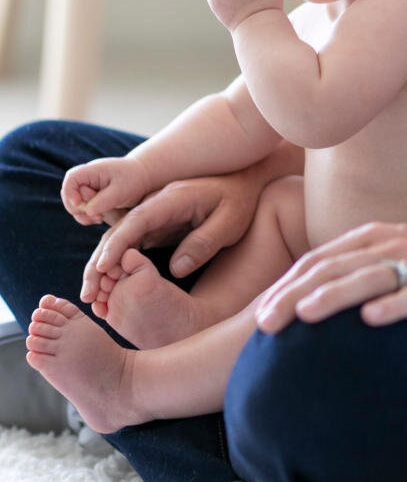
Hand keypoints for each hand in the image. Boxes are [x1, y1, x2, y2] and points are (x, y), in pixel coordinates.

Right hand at [61, 156, 152, 225]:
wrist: (144, 178)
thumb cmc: (134, 181)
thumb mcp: (121, 192)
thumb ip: (102, 201)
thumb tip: (87, 210)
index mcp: (92, 170)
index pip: (71, 179)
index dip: (71, 194)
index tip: (81, 206)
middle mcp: (86, 177)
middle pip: (68, 194)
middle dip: (79, 209)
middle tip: (98, 217)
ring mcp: (87, 186)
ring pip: (73, 203)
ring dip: (83, 214)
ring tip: (100, 219)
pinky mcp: (90, 196)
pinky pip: (81, 208)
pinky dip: (88, 215)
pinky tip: (100, 218)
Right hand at [79, 171, 262, 310]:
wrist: (244, 184)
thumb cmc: (239, 202)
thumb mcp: (230, 222)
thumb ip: (203, 243)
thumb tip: (175, 270)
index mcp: (172, 198)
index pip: (137, 220)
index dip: (117, 244)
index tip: (101, 267)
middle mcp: (157, 204)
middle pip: (120, 231)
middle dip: (100, 261)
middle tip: (87, 293)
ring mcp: (154, 214)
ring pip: (120, 239)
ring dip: (103, 265)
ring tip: (91, 297)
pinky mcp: (156, 225)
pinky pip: (131, 244)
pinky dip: (116, 264)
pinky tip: (108, 287)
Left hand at [255, 219, 406, 332]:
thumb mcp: (388, 257)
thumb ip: (353, 271)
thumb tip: (307, 302)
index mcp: (370, 240)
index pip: (317, 262)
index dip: (286, 287)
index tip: (258, 317)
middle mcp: (388, 246)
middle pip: (334, 269)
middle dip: (296, 295)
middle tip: (264, 324)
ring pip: (369, 278)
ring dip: (335, 296)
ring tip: (305, 315)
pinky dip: (393, 305)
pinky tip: (372, 320)